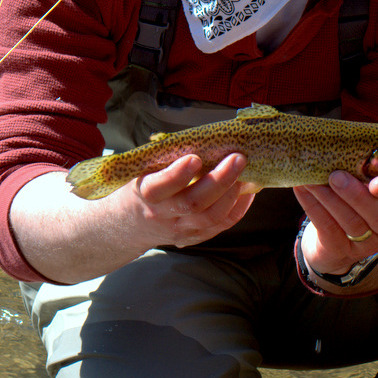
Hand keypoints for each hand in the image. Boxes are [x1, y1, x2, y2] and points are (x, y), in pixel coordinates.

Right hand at [126, 152, 254, 248]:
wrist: (129, 225)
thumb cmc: (142, 186)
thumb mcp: (142, 171)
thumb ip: (167, 158)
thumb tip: (205, 139)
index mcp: (144, 194)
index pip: (158, 187)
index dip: (177, 174)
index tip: (194, 158)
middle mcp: (162, 215)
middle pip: (193, 204)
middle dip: (219, 180)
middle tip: (237, 158)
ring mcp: (180, 230)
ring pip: (211, 217)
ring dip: (232, 194)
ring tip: (246, 172)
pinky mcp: (195, 238)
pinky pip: (222, 225)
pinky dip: (239, 207)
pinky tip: (249, 189)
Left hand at [293, 171, 377, 278]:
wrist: (334, 241)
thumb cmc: (353, 201)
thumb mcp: (364, 185)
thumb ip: (361, 171)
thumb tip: (341, 149)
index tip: (376, 180)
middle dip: (356, 195)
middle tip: (335, 176)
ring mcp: (366, 244)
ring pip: (351, 222)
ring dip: (329, 198)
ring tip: (312, 180)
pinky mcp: (340, 251)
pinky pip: (327, 227)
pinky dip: (313, 206)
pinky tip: (302, 189)